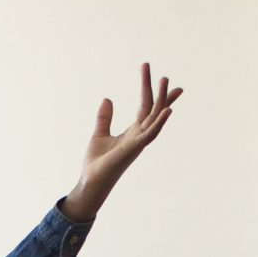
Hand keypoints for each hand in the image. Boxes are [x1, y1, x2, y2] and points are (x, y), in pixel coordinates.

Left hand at [61, 64, 181, 221]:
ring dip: (162, 100)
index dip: (153, 93)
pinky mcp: (134, 148)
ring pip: (155, 117)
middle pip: (153, 109)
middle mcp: (140, 135)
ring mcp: (139, 142)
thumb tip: (107, 99)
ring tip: (165, 82)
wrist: (90, 181)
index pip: (146, 108)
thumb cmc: (96, 163)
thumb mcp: (99, 134)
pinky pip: (150, 134)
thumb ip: (105, 117)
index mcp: (133, 132)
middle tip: (165, 76)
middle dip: (160, 92)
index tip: (161, 78)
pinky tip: (167, 110)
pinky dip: (159, 122)